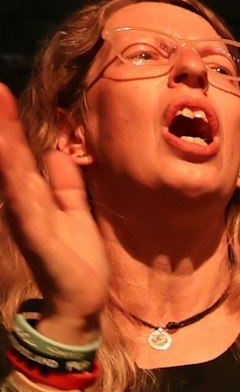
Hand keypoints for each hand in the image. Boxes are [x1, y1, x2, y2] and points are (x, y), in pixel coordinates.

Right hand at [0, 84, 107, 336]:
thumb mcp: (76, 211)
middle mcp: (24, 200)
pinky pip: (23, 199)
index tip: (2, 91)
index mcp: (35, 195)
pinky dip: (14, 175)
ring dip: (4, 138)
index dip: (12, 123)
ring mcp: (26, 214)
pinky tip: (9, 152)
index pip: (22, 151)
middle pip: (12, 153)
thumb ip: (67, 183)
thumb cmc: (78, 258)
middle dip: (3, 122)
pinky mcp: (34, 231)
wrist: (80, 301)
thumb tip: (58, 153)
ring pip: (12, 169)